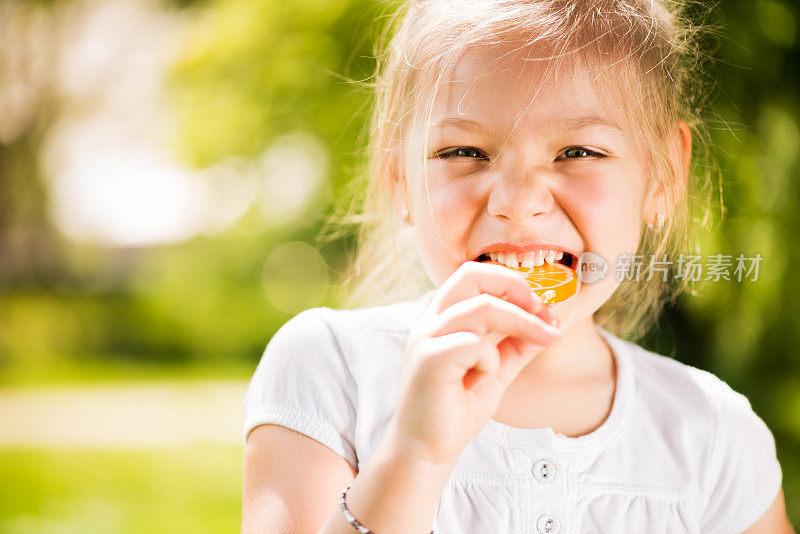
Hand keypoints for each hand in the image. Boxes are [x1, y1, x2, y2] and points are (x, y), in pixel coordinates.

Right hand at [386, 261, 561, 467]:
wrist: (427, 450)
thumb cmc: (457, 409)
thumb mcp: (496, 370)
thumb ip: (517, 345)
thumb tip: (551, 322)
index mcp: (444, 318)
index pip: (475, 275)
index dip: (512, 283)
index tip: (544, 308)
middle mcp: (432, 321)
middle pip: (472, 275)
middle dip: (515, 286)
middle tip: (544, 309)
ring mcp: (427, 338)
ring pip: (481, 307)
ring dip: (521, 322)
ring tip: (545, 339)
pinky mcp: (429, 359)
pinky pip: (473, 342)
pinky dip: (490, 358)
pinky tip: (485, 377)